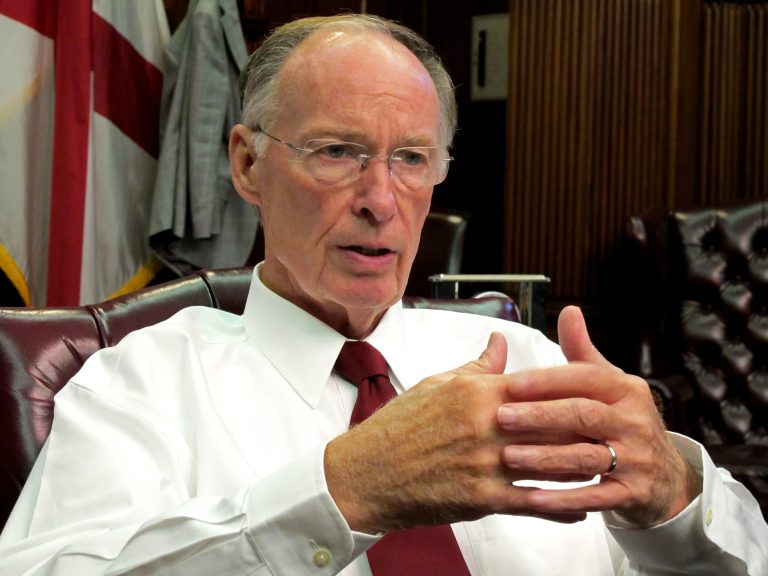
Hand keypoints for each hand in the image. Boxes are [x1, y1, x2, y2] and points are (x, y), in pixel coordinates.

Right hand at [324, 332, 589, 533]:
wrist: (367, 473)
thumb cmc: (397, 428)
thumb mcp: (435, 385)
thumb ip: (475, 367)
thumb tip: (499, 343)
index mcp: (475, 392)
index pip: (539, 385)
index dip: (574, 389)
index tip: (599, 392)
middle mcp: (485, 424)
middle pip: (553, 423)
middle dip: (588, 427)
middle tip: (614, 430)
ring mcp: (485, 462)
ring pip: (550, 464)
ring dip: (582, 466)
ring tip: (604, 466)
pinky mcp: (481, 497)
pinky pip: (532, 503)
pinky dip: (560, 507)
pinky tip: (578, 508)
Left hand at [497, 305, 700, 526]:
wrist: (666, 477)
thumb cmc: (622, 421)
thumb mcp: (609, 385)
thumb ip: (583, 352)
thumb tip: (569, 311)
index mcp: (625, 389)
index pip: (584, 378)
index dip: (546, 380)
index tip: (510, 383)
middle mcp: (635, 421)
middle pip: (584, 415)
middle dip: (540, 416)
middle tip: (501, 417)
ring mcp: (637, 459)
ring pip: (586, 456)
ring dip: (544, 458)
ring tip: (507, 456)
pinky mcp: (634, 493)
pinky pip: (594, 497)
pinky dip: (562, 498)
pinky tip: (531, 497)